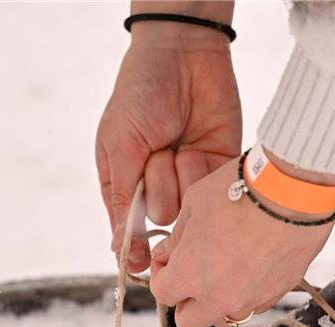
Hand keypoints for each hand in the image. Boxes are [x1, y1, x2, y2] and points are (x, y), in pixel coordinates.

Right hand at [96, 2, 240, 272]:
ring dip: (179, 177)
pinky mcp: (216, 171)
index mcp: (126, 184)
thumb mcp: (119, 144)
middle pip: (160, 221)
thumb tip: (118, 245)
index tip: (139, 262)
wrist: (184, 55)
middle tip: (156, 154)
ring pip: (187, 210)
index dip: (133, 250)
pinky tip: (197, 146)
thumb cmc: (141, 95)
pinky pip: (209, 193)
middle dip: (157, 189)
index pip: (128, 231)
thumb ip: (121, 196)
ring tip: (177, 144)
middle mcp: (158, 187)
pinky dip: (201, 172)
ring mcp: (189, 181)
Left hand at [149, 158, 334, 326]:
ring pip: (225, 319)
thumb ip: (177, 237)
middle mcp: (219, 297)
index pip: (162, 293)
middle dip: (186, 300)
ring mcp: (252, 300)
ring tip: (225, 271)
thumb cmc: (240, 190)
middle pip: (189, 321)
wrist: (294, 191)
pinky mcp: (279, 292)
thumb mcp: (194, 204)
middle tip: (193, 272)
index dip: (162, 274)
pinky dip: (248, 293)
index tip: (170, 258)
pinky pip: (256, 305)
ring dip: (218, 302)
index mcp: (189, 276)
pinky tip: (253, 264)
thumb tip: (168, 253)